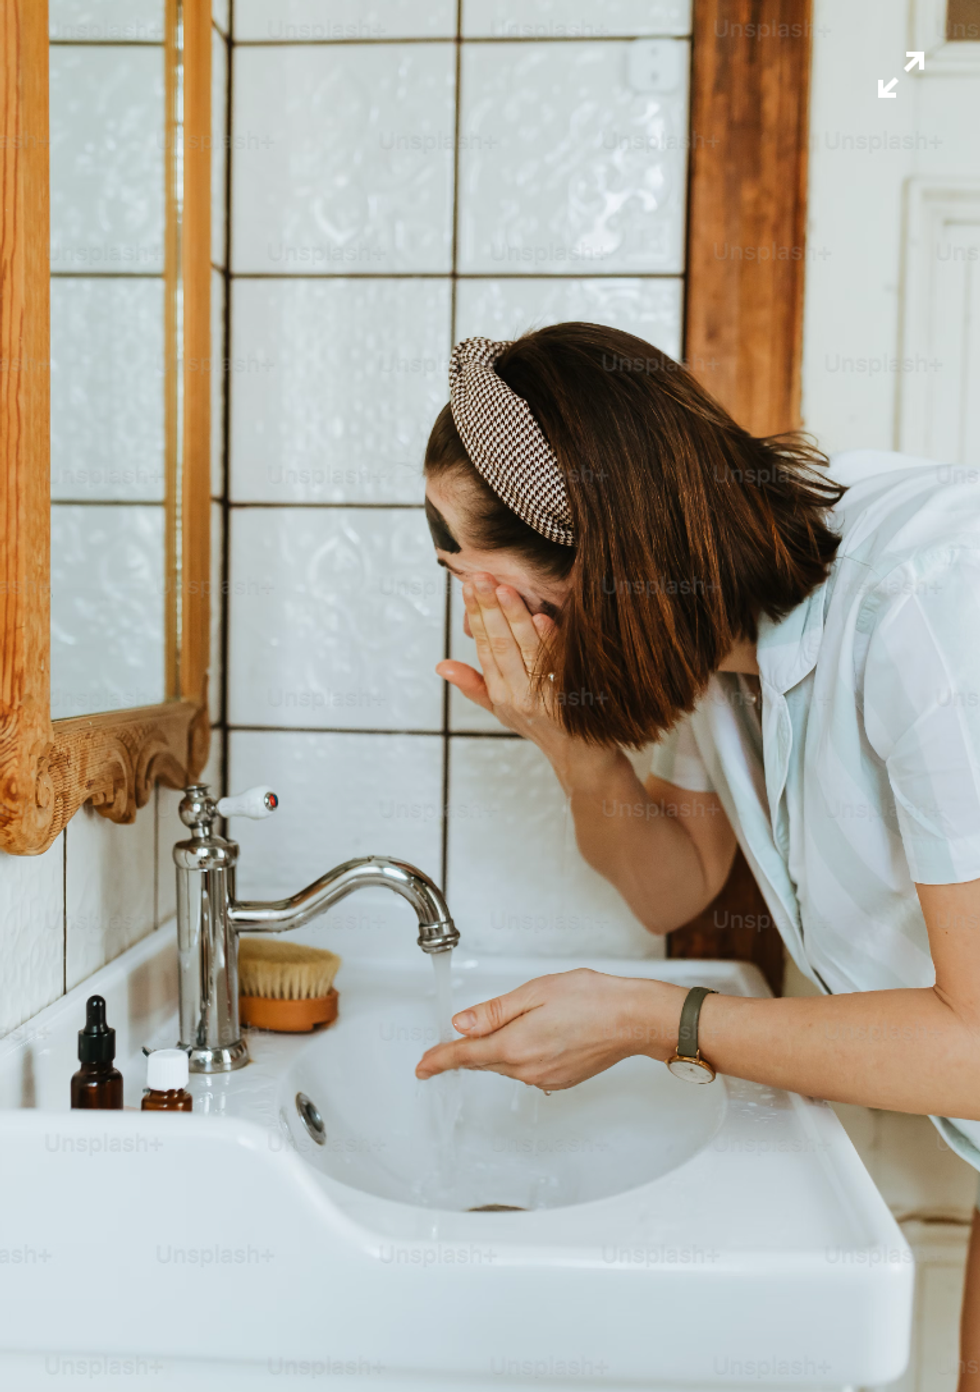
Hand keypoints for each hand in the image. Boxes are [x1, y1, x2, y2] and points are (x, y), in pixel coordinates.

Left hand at [415, 969, 686, 1090]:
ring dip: (495, 1051)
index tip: (422, 1066)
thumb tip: (461, 1024)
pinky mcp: (561, 1080)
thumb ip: (494, 1012)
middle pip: (483, 1061)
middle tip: (446, 1048)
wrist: (633, 1019)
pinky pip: (527, 1070)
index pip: (464, 1056)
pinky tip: (532, 1038)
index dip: (439, 1060)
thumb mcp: (535, 993)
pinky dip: (519, 1056)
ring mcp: (545, 1078)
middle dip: (464, 1053)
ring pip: (505, 1066)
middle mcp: (527, 1069)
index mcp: (515, 1046)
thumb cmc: (592, 999)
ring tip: (504, 1027)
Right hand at [436, 574, 564, 748]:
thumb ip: (474, 685)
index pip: (483, 647)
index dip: (476, 616)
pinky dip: (549, 642)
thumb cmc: (542, 728)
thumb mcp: (501, 709)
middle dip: (489, 608)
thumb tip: (441, 666)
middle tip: (481, 577)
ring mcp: (541, 700)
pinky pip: (557, 667)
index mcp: (499, 693)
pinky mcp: (566, 703)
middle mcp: (516, 695)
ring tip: (505, 590)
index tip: (469, 586)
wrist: (581, 759)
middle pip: (500, 645)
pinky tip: (541, 619)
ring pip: (525, 651)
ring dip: (514, 618)